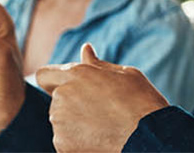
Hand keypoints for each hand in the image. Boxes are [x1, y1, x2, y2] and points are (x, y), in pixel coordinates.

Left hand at [37, 44, 169, 151]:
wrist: (149, 137)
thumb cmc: (141, 102)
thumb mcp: (123, 75)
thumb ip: (97, 64)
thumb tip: (85, 49)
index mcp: (75, 74)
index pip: (44, 75)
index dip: (53, 81)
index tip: (66, 89)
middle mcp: (62, 95)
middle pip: (57, 101)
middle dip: (72, 104)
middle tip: (100, 112)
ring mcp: (60, 121)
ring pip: (61, 122)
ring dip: (74, 124)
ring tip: (103, 127)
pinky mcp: (62, 144)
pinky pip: (65, 141)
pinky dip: (77, 142)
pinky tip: (99, 141)